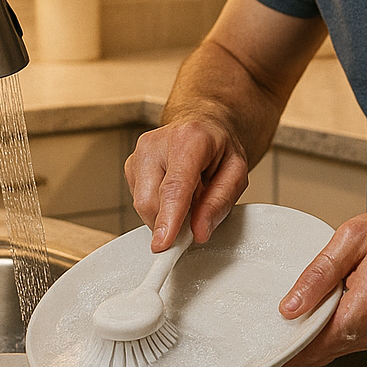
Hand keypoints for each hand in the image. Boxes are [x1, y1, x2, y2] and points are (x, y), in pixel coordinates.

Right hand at [125, 119, 250, 250]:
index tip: (163, 243)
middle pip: (150, 201)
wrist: (202, 124)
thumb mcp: (236, 172)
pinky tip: (173, 191)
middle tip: (194, 218)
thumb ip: (219, 203)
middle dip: (170, 221)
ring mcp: (139, 152)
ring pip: (142, 204)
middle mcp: (156, 143)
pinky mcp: (130, 164)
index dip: (168, 218)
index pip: (174, 187)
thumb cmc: (219, 146)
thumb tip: (198, 232)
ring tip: (187, 196)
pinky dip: (158, 205)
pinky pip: (139, 200)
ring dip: (165, 212)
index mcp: (188, 140)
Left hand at [252, 203, 366, 366]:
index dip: (284, 360)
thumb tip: (290, 306)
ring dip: (308, 350)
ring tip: (277, 351)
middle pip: (322, 354)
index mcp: (366, 308)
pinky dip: (328, 340)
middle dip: (290, 361)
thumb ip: (319, 273)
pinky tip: (311, 334)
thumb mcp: (354, 238)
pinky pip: (350, 341)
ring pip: (336, 349)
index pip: (314, 346)